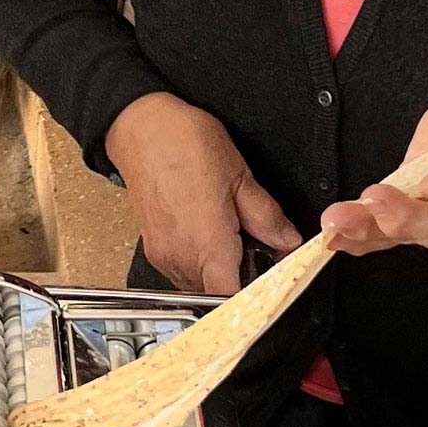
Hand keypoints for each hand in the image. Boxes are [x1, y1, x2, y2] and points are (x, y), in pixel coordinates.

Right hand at [106, 92, 300, 299]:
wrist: (140, 128)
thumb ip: (265, 215)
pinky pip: (182, 271)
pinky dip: (200, 262)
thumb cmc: (182, 143)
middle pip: (218, 294)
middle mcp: (180, 255)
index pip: (232, 299)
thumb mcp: (238, 174)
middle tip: (261, 251)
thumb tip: (287, 239)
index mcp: (206, 241)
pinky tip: (210, 236)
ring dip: (220, 272)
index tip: (272, 284)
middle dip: (242, 279)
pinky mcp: (153, 248)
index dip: (255, 298)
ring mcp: (163, 254)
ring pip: (200, 285)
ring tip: (232, 239)